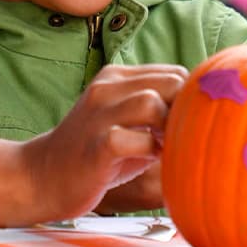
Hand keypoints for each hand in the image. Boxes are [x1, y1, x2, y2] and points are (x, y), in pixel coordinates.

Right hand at [19, 63, 186, 222]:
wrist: (43, 174)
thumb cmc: (95, 151)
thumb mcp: (124, 119)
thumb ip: (156, 109)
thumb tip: (203, 112)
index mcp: (115, 76)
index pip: (173, 71)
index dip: (190, 98)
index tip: (189, 122)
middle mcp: (106, 88)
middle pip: (169, 81)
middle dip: (186, 110)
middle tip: (183, 136)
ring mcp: (99, 115)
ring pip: (152, 103)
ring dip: (170, 128)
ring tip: (168, 147)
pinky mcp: (96, 145)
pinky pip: (134, 140)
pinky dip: (151, 151)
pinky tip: (151, 161)